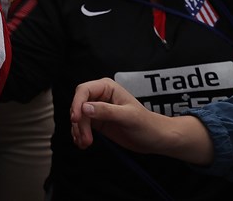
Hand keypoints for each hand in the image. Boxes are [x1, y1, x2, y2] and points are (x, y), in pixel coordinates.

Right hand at [71, 79, 213, 165]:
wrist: (156, 139)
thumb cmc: (147, 125)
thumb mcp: (128, 117)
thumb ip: (106, 111)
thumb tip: (84, 108)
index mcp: (107, 87)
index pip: (84, 91)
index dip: (76, 103)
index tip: (75, 119)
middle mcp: (99, 96)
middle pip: (78, 105)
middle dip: (79, 122)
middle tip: (85, 138)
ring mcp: (97, 109)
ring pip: (78, 117)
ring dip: (78, 131)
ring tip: (84, 143)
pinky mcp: (97, 122)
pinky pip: (82, 125)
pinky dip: (79, 134)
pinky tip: (82, 143)